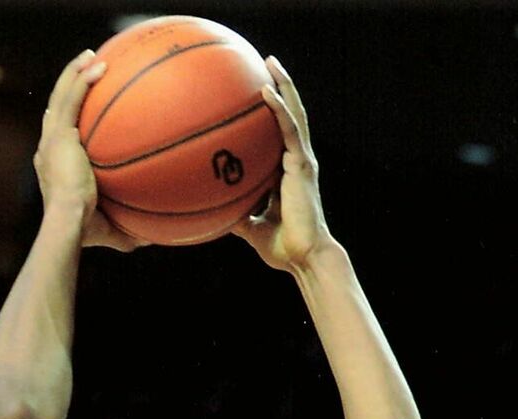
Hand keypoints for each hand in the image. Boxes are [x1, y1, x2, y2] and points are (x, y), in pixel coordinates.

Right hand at [34, 50, 142, 251]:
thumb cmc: (82, 233)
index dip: (64, 121)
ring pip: (60, 95)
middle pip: (55, 109)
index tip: (78, 112)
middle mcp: (47, 149)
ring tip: (90, 56)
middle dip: (68, 88)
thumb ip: (125, 232)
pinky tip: (98, 65)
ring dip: (74, 73)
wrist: (68, 223)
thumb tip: (149, 240)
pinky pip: (70, 97)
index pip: (56, 136)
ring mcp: (51, 139)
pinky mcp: (58, 134)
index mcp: (52, 166)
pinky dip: (81, 79)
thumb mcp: (107, 231)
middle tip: (85, 72)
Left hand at [230, 58, 331, 270]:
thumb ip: (238, 217)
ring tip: (270, 62)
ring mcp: (301, 161)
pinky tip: (266, 92)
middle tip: (266, 63)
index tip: (254, 94)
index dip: (271, 114)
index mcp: (287, 173)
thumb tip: (214, 215)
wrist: (304, 258)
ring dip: (283, 86)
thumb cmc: (282, 248)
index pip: (279, 136)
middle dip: (280, 88)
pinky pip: (290, 130)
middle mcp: (297, 161)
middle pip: (290, 116)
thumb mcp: (251, 231)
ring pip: (294, 114)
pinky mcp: (302, 165)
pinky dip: (279, 110)